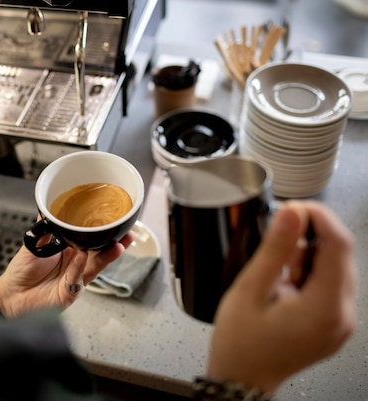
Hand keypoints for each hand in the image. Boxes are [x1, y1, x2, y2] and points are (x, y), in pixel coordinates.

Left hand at [0, 232, 133, 317]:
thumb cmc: (21, 272)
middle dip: (116, 244)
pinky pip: (76, 277)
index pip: (92, 240)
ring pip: (95, 266)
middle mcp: (76, 265)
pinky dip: (79, 266)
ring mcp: (75, 279)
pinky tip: (83, 255)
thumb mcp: (34, 244)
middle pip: (101, 254)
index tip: (115, 221)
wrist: (10, 295)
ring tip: (117, 244)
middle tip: (127, 234)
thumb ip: (45, 228)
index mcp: (70, 251)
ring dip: (107, 256)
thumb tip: (48, 207)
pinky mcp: (69, 293)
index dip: (104, 232)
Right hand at [207, 200, 356, 392]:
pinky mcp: (335, 323)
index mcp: (324, 308)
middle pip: (341, 255)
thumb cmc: (241, 341)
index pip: (339, 245)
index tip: (294, 207)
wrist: (242, 377)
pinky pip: (331, 286)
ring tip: (276, 273)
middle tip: (277, 236)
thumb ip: (275, 248)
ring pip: (336, 269)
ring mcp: (342, 322)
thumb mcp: (251, 289)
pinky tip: (285, 283)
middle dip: (311, 237)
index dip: (319, 217)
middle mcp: (343, 316)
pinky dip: (310, 274)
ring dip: (309, 257)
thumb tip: (291, 212)